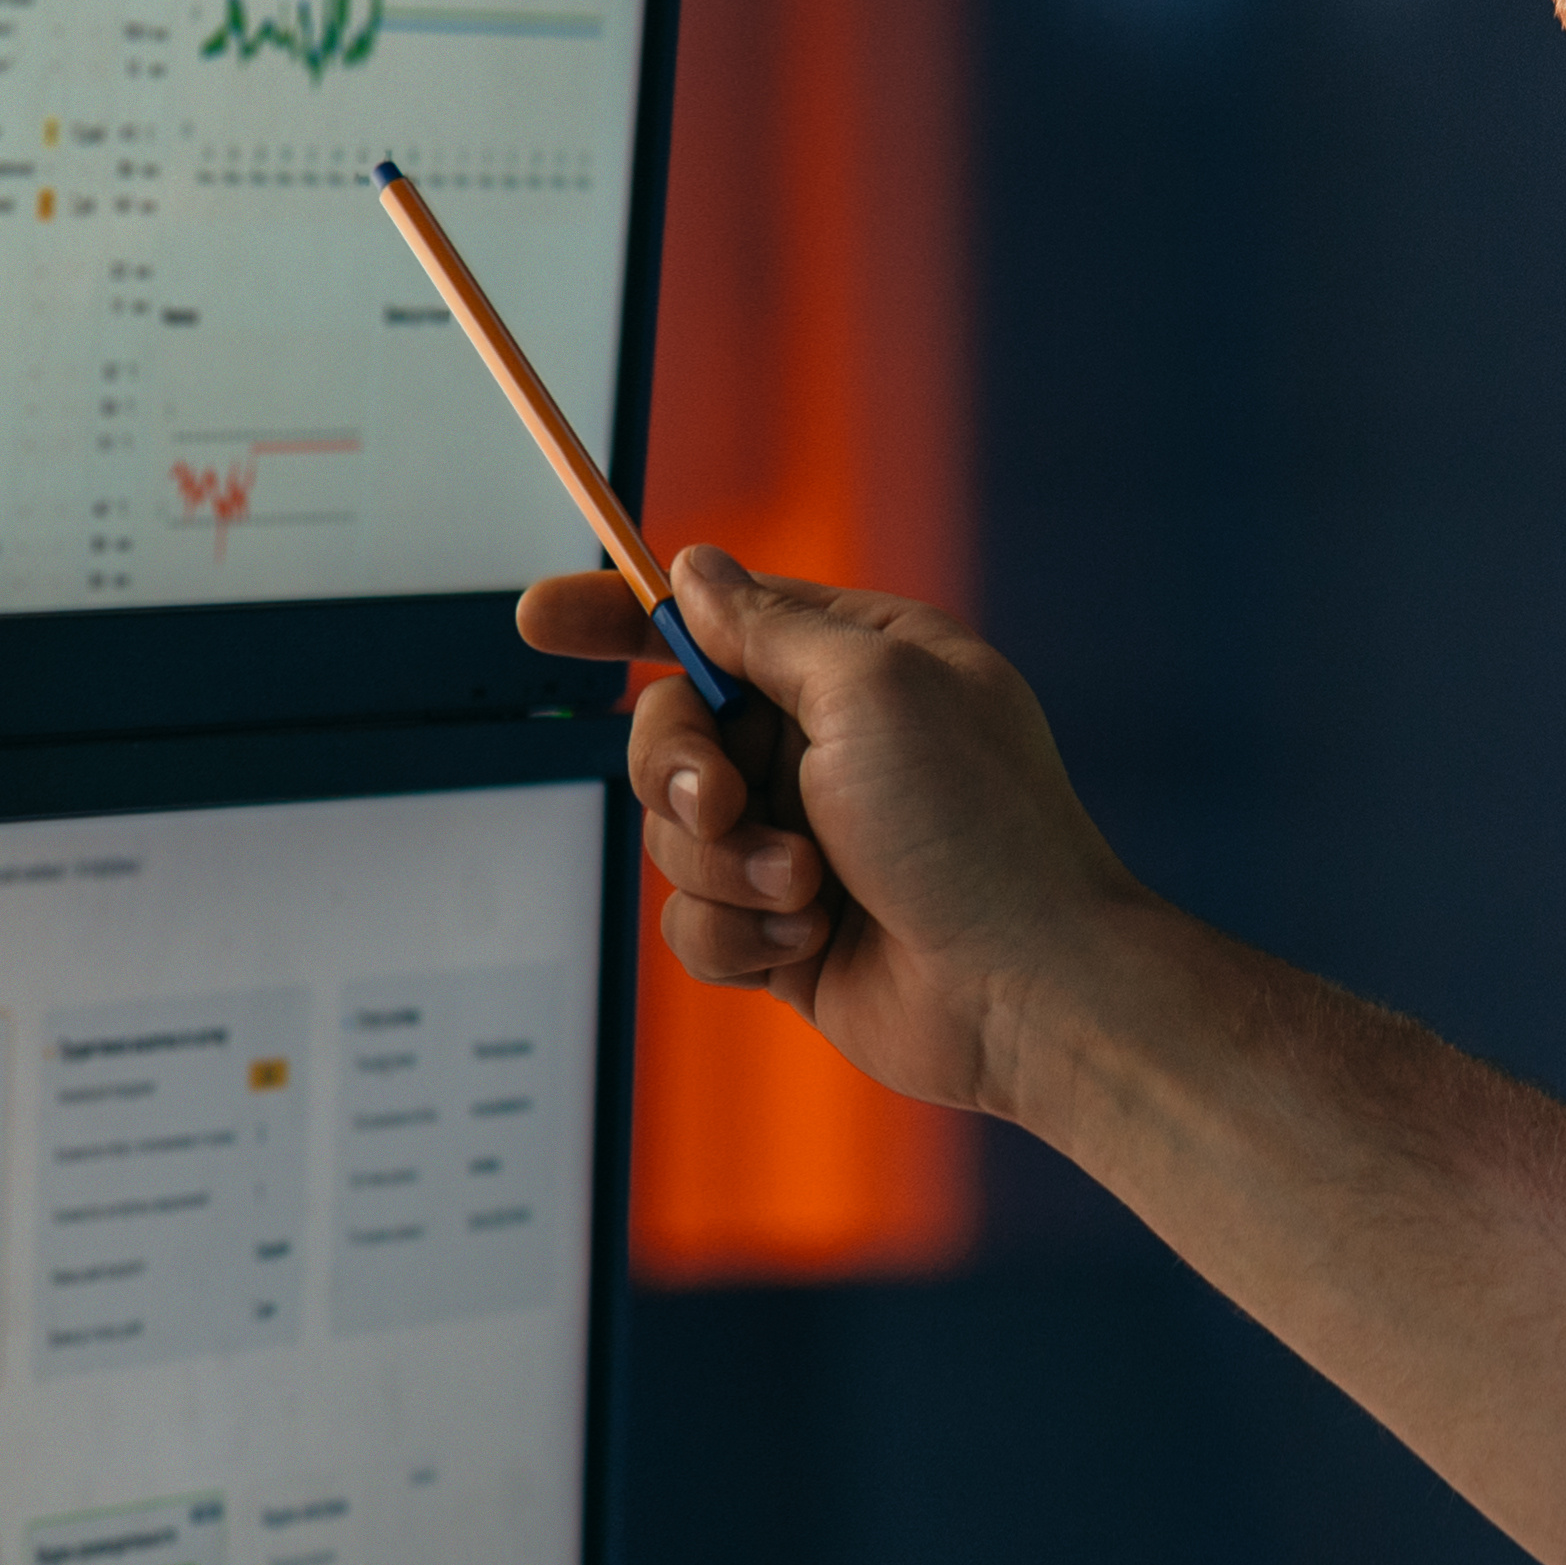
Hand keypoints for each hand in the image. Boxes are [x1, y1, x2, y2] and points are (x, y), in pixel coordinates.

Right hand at [514, 551, 1147, 1118]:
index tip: (539, 618)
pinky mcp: (784, 928)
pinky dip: (740, 935)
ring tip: (810, 887)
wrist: (1026, 992)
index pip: (714, 620)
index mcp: (857, 664)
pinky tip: (808, 941)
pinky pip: (694, 921)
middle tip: (724, 804)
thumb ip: (767, 630)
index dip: (620, 617)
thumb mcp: (872, 689)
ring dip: (727, 867)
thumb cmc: (978, 831)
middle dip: (680, 773)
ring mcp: (803, 839)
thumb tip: (697, 572)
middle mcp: (826, 745)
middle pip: (669, 731)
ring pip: (673, 836)